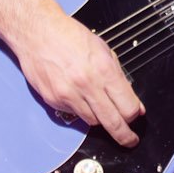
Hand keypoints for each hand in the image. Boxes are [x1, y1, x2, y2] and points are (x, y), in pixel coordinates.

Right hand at [12, 8, 143, 146]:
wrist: (37, 31)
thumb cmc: (69, 36)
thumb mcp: (103, 50)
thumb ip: (118, 77)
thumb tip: (132, 101)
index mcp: (104, 70)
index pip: (128, 107)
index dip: (135, 115)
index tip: (136, 117)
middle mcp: (87, 85)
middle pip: (113, 123)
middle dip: (124, 135)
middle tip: (130, 140)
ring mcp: (68, 95)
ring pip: (93, 122)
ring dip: (100, 119)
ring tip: (101, 109)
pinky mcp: (54, 100)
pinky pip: (74, 115)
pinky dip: (80, 110)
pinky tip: (79, 96)